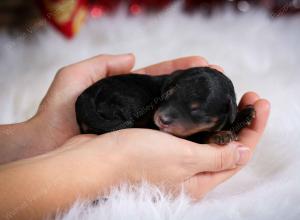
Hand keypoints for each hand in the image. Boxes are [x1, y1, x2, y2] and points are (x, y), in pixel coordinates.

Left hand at [29, 54, 211, 152]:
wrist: (46, 145)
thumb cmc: (56, 112)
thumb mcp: (75, 78)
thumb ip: (101, 64)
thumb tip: (132, 57)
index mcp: (125, 91)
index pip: (159, 76)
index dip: (181, 69)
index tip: (203, 64)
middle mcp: (136, 109)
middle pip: (171, 94)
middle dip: (195, 85)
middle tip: (219, 79)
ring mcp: (137, 127)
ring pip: (171, 115)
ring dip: (194, 108)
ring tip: (220, 99)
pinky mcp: (135, 145)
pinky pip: (161, 138)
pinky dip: (181, 133)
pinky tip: (200, 129)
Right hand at [56, 60, 269, 198]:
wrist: (92, 159)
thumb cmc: (134, 161)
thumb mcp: (182, 160)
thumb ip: (215, 157)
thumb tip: (244, 151)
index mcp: (197, 180)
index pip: (238, 156)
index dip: (253, 130)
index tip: (259, 103)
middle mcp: (188, 171)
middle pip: (224, 145)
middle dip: (240, 121)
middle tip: (248, 96)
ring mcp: (173, 158)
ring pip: (205, 136)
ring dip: (219, 116)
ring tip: (227, 94)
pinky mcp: (159, 145)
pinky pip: (186, 130)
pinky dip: (197, 116)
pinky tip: (198, 102)